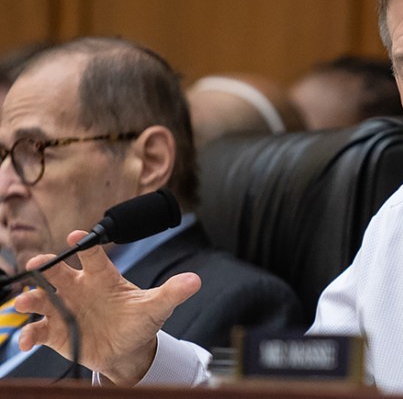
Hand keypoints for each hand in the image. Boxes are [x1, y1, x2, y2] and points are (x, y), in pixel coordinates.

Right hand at [15, 230, 200, 385]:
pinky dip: (28, 333)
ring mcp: (65, 309)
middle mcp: (79, 288)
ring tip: (24, 303)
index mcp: (102, 276)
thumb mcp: (157, 306)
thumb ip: (172, 292)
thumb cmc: (139, 321)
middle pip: (57, 272)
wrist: (129, 349)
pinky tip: (27, 340)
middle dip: (45, 266)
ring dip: (30, 299)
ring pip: (41, 298)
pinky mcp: (56, 331)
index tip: (76, 235)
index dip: (84, 244)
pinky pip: (37, 330)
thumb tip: (195, 280)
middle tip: (37, 264)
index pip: (92, 255)